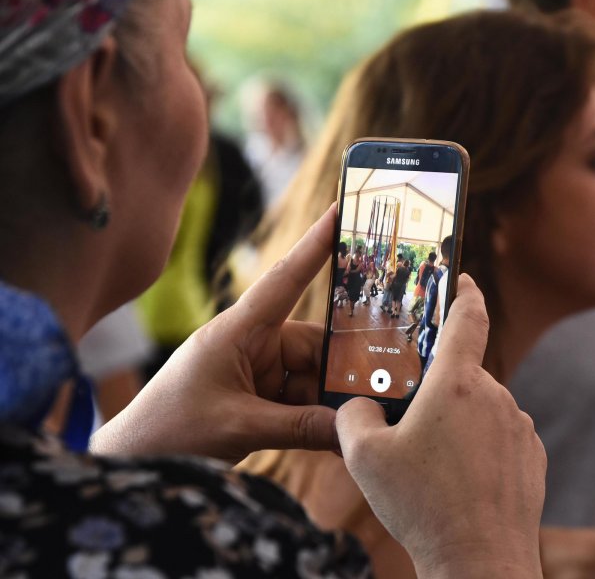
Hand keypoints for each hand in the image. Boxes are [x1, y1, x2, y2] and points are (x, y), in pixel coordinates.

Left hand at [91, 206, 340, 462]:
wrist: (131, 463)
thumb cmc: (169, 432)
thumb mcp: (239, 428)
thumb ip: (300, 427)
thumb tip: (353, 428)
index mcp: (237, 331)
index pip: (285, 280)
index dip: (315, 245)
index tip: (340, 211)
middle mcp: (251, 345)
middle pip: (315, 345)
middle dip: (343, 370)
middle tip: (381, 392)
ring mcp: (256, 373)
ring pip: (313, 378)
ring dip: (332, 403)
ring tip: (358, 427)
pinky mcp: (258, 400)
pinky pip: (301, 402)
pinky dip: (318, 420)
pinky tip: (336, 439)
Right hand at [336, 275, 545, 578]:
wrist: (478, 561)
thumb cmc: (421, 506)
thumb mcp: (364, 458)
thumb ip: (354, 415)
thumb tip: (360, 404)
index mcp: (456, 383)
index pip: (468, 318)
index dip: (464, 291)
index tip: (463, 278)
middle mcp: (495, 396)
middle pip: (462, 377)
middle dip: (437, 395)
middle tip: (410, 430)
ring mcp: (520, 427)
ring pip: (480, 411)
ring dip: (458, 426)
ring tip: (434, 470)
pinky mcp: (533, 456)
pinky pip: (500, 438)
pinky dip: (480, 451)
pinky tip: (461, 484)